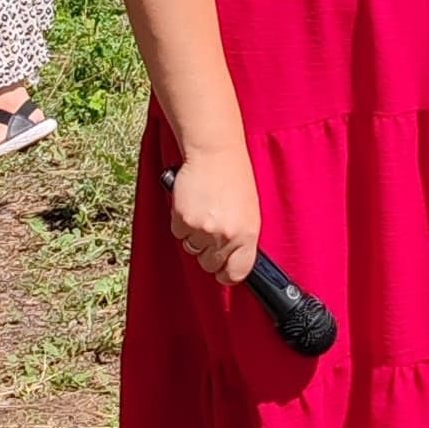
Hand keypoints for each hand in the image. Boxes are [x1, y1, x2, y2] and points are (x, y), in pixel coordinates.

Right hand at [169, 148, 260, 285]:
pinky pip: (179, 234)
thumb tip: (233, 261)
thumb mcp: (249, 211)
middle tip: (211, 231)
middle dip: (208, 253)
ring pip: (192, 249)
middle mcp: (226, 235)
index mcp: (248, 234)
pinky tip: (192, 205)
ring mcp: (203, 229)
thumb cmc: (234, 178)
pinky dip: (182, 223)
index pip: (237, 273)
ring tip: (204, 211)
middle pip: (209, 265)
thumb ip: (242, 238)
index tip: (223, 271)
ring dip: (194, 236)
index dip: (227, 274)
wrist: (214, 153)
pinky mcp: (183, 220)